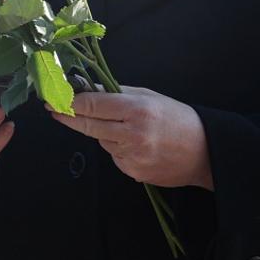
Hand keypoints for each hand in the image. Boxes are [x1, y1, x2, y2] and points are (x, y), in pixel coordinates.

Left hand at [49, 86, 212, 189]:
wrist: (206, 152)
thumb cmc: (178, 119)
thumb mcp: (149, 96)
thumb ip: (116, 92)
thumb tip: (85, 88)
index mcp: (138, 110)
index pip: (92, 105)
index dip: (69, 102)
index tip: (54, 99)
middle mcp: (133, 134)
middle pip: (87, 125)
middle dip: (67, 117)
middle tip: (53, 109)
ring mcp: (132, 156)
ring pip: (101, 141)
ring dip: (103, 133)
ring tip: (127, 128)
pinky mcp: (133, 172)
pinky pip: (114, 156)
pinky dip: (118, 149)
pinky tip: (137, 145)